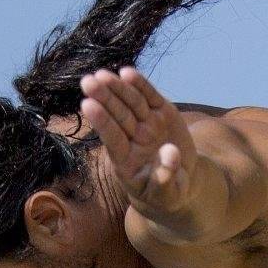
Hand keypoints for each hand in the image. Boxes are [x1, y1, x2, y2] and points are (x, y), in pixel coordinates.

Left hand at [77, 67, 219, 233]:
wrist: (179, 182)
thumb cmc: (167, 193)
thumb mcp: (166, 194)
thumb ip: (166, 177)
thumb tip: (170, 152)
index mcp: (127, 160)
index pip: (112, 138)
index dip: (102, 121)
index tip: (87, 105)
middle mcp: (134, 139)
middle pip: (118, 116)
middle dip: (105, 98)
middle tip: (88, 82)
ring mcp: (147, 124)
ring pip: (131, 103)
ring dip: (118, 88)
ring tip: (103, 75)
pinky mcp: (162, 113)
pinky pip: (149, 97)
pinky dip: (140, 85)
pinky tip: (127, 73)